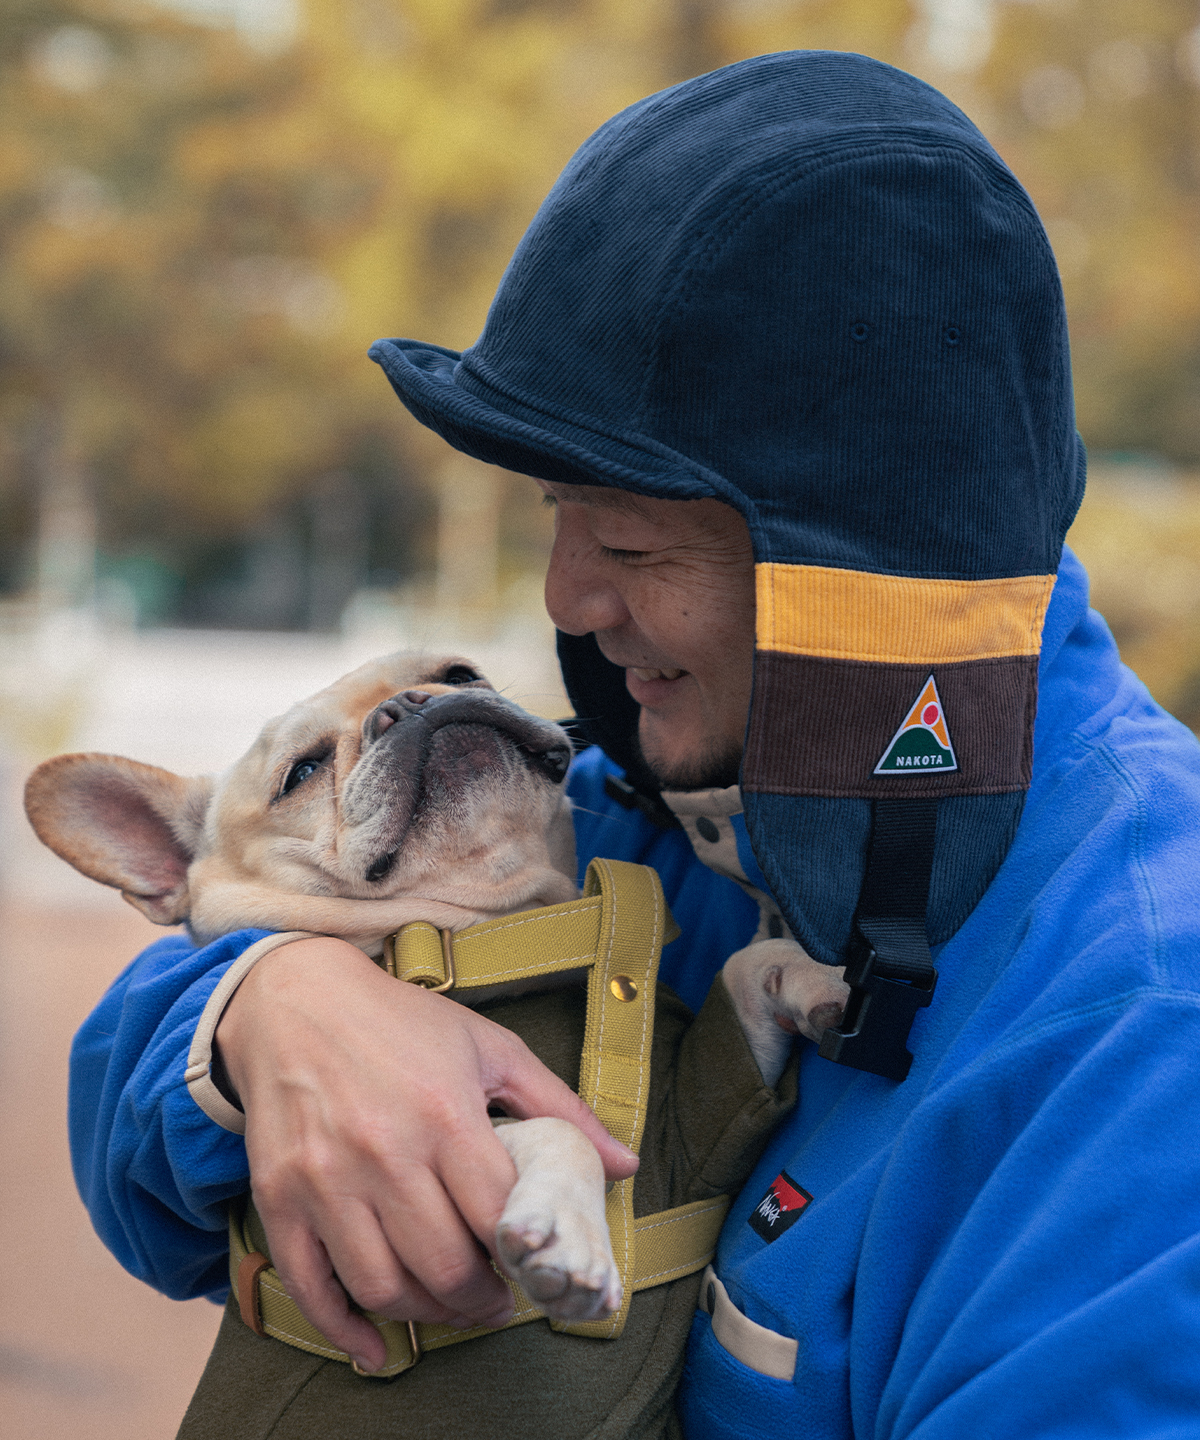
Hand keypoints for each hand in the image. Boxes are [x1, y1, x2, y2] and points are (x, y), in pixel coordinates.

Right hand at [215, 937, 638, 1373]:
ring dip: (426, 1315)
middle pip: (445, 1268)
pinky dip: (343, 1329)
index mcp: (445, 1113)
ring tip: (449, 1304)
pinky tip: (374, 1344)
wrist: (297, 1001)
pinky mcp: (278, 1197)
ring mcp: (325, 1180)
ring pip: (383, 1287)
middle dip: (481, 1301)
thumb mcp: (491, 1048)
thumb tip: (625, 1165)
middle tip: (495, 1299)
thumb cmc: (403, 1024)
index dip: (524, 1257)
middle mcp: (383, 1152)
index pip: (499, 1219)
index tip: (531, 1264)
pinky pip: (309, 1287)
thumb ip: (561, 1109)